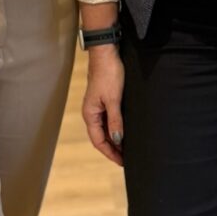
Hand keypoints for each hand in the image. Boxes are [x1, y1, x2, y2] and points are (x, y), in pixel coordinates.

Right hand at [82, 47, 124, 166]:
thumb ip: (115, 120)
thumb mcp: (114, 99)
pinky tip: (124, 131)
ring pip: (104, 129)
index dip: (110, 152)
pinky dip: (115, 129)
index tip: (122, 161)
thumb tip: (117, 139)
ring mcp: (97, 107)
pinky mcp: (104, 100)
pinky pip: (108, 120)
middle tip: (127, 158)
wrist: (106, 53)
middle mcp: (91, 113)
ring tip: (126, 148)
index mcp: (90, 114)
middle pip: (100, 137)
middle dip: (112, 149)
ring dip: (114, 140)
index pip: (98, 141)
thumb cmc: (108, 74)